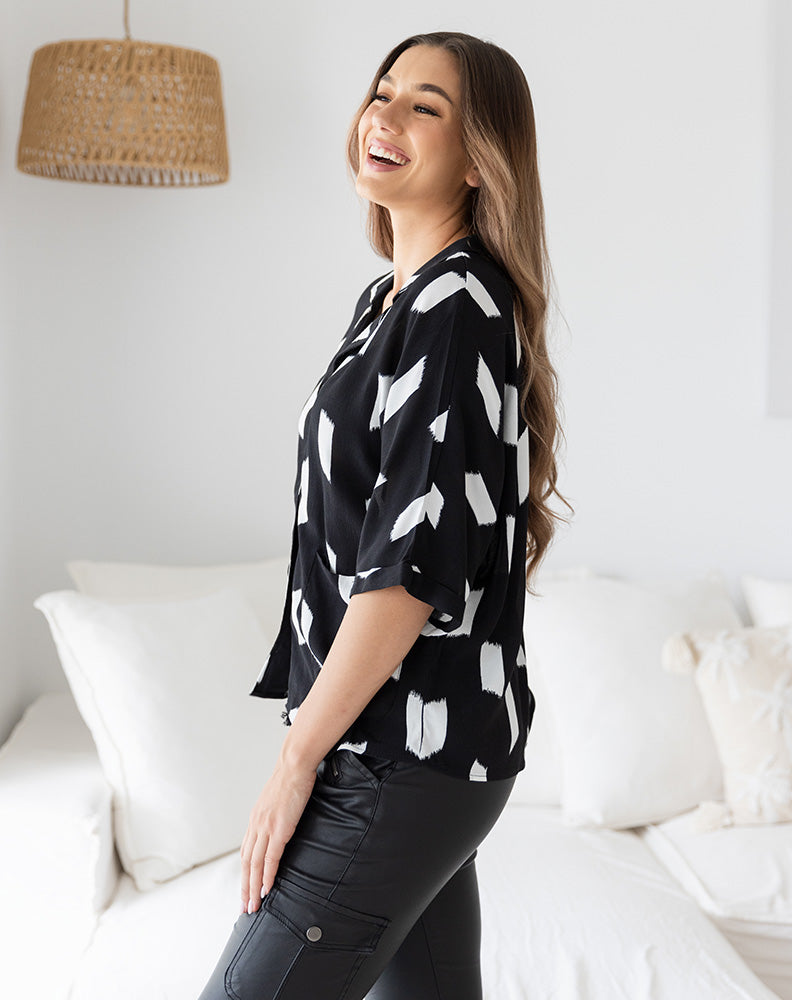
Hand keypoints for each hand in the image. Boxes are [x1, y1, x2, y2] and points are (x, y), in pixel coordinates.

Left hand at [240, 755, 317, 913]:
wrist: (295, 765)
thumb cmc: (292, 777)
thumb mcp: (279, 798)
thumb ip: (277, 813)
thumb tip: (282, 820)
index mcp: (256, 819)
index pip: (246, 852)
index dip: (245, 873)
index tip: (246, 890)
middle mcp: (256, 826)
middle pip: (246, 864)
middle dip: (245, 888)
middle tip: (245, 909)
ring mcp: (266, 828)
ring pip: (255, 866)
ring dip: (253, 888)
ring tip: (253, 906)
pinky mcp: (279, 829)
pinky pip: (271, 859)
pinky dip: (267, 876)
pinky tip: (267, 890)